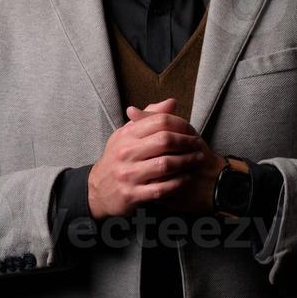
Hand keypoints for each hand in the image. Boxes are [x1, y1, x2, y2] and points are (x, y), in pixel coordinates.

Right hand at [87, 98, 205, 220]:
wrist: (97, 189)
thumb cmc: (118, 158)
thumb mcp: (126, 134)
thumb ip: (149, 118)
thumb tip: (172, 102)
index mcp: (127, 135)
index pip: (159, 121)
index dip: (180, 124)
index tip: (191, 130)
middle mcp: (126, 153)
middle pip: (164, 141)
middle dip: (186, 142)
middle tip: (198, 144)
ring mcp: (128, 175)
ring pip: (165, 165)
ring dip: (186, 162)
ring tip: (197, 160)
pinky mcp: (132, 195)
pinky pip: (161, 189)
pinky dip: (177, 183)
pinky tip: (186, 178)